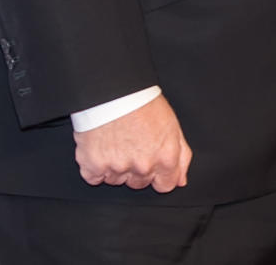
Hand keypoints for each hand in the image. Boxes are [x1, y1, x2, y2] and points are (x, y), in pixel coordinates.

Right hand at [74, 94, 191, 193]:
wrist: (114, 89)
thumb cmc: (143, 101)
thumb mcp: (172, 124)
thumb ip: (181, 155)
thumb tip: (180, 179)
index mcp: (165, 158)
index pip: (166, 185)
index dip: (159, 174)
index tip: (152, 162)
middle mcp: (142, 167)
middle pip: (140, 183)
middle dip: (137, 168)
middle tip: (132, 144)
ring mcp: (117, 168)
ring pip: (116, 180)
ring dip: (116, 167)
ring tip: (116, 141)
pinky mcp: (93, 166)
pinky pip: (94, 177)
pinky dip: (95, 166)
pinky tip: (100, 147)